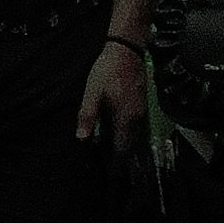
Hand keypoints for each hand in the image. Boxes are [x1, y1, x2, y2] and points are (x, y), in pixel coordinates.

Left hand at [77, 33, 150, 155]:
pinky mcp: (140, 102)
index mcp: (125, 118)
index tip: (108, 174)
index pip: (122, 149)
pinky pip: (135, 126)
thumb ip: (88, 116)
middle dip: (119, 156)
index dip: (115, 163)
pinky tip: (115, 130)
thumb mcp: (92, 93)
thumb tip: (82, 139)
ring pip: (133, 136)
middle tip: (106, 166)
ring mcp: (141, 110)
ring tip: (109, 152)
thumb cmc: (108, 70)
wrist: (127, 48)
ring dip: (123, 145)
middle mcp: (137, 118)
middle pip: (129, 145)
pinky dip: (126, 133)